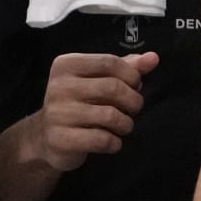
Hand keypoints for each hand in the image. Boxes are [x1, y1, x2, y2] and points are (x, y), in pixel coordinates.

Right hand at [31, 52, 159, 172]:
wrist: (46, 137)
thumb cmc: (80, 102)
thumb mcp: (100, 79)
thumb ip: (127, 67)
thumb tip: (153, 58)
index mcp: (66, 65)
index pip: (110, 62)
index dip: (131, 75)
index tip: (135, 86)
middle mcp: (58, 86)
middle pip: (113, 88)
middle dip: (133, 101)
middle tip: (133, 109)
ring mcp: (57, 113)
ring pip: (110, 115)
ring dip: (126, 124)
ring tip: (123, 126)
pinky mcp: (59, 139)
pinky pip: (101, 139)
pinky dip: (114, 143)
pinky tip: (112, 142)